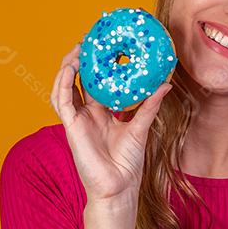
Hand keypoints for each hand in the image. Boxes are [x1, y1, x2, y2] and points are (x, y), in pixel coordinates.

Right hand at [49, 44, 172, 202]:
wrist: (118, 188)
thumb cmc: (128, 164)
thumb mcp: (140, 128)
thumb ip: (149, 106)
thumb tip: (165, 84)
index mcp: (101, 113)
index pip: (94, 83)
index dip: (96, 64)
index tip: (104, 45)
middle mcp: (86, 114)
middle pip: (77, 80)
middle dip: (80, 60)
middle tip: (89, 40)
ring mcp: (77, 120)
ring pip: (64, 87)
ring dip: (67, 67)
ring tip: (77, 49)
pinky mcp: (71, 127)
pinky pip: (61, 101)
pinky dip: (63, 83)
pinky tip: (69, 68)